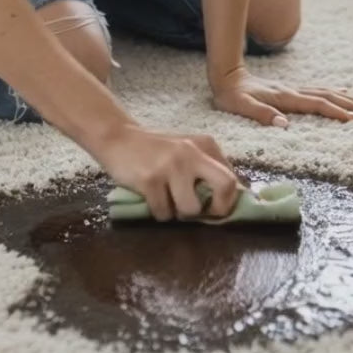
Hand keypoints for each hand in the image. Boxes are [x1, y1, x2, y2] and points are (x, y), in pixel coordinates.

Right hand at [91, 123, 240, 221]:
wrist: (119, 138)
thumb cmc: (156, 150)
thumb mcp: (186, 151)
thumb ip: (207, 169)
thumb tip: (233, 198)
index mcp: (205, 145)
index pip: (232, 178)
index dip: (228, 201)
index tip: (217, 210)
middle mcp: (192, 152)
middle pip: (225, 185)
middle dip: (218, 208)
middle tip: (204, 214)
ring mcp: (172, 165)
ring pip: (190, 209)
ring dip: (178, 213)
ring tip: (168, 200)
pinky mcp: (151, 179)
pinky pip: (163, 213)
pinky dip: (158, 212)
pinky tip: (150, 196)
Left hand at [210, 66, 352, 127]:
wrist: (227, 77)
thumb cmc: (233, 96)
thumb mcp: (242, 107)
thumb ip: (263, 114)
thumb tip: (284, 125)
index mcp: (286, 97)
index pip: (316, 104)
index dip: (335, 112)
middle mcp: (293, 91)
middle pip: (328, 96)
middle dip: (351, 103)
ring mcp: (293, 88)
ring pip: (326, 91)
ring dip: (347, 97)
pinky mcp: (291, 89)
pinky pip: (319, 89)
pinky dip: (334, 91)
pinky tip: (344, 90)